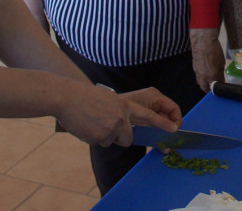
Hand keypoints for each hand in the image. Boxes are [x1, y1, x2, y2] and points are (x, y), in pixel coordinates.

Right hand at [55, 82, 180, 147]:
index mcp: (125, 106)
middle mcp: (121, 118)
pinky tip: (85, 126)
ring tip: (92, 122)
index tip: (175, 129)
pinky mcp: (100, 137)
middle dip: (120, 137)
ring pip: (112, 141)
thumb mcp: (108, 99)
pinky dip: (92, 137)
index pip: (148, 116)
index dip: (162, 123)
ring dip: (103, 136)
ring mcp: (111, 128)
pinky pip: (99, 143)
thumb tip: (121, 124)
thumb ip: (119, 111)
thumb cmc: (84, 97)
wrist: (66, 98)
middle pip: (128, 138)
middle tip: (104, 125)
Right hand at [190, 27, 225, 91]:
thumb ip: (220, 74)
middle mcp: (203, 76)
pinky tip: (205, 72)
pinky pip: (198, 76)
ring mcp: (197, 72)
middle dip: (209, 89)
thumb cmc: (215, 50)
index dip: (219, 88)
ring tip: (210, 80)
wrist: (203, 41)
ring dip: (205, 84)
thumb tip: (221, 80)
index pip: (215, 87)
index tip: (222, 87)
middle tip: (214, 86)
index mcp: (212, 75)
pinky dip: (202, 77)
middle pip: (204, 88)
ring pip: (200, 82)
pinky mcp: (194, 67)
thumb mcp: (221, 63)